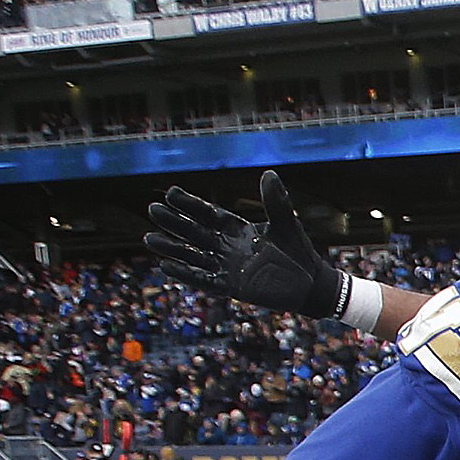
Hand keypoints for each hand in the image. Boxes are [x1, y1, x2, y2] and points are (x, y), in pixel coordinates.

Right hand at [143, 171, 344, 319]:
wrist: (310, 283)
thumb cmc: (298, 252)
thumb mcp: (286, 224)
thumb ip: (275, 201)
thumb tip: (268, 173)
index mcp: (237, 229)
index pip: (208, 214)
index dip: (190, 205)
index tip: (170, 192)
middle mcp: (227, 246)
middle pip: (195, 232)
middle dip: (174, 222)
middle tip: (152, 210)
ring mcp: (226, 266)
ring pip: (193, 255)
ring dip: (172, 248)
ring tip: (149, 238)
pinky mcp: (230, 286)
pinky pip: (203, 279)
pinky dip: (186, 273)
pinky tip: (165, 266)